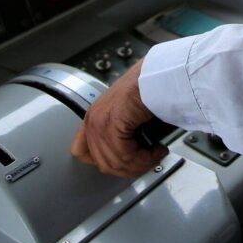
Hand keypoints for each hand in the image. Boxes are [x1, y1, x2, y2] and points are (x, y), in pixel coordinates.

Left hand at [70, 60, 168, 177]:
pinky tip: (157, 149)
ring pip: (115, 162)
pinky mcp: (112, 121)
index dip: (108, 163)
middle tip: (149, 161)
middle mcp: (93, 118)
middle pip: (103, 163)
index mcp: (94, 116)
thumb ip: (121, 135)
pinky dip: (145, 158)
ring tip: (157, 153)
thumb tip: (129, 160)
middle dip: (130, 168)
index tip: (129, 163)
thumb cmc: (151, 90)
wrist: (161, 74)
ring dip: (141, 163)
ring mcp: (99, 120)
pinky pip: (124, 154)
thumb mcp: (129, 116)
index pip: (81, 153)